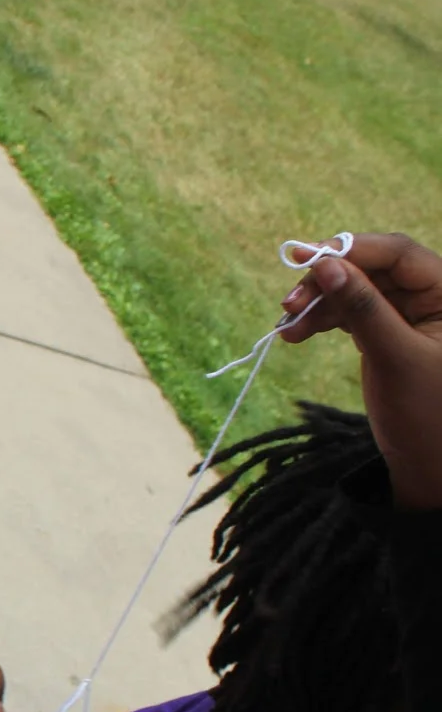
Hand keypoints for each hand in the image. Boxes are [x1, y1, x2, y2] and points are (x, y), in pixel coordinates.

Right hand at [281, 233, 441, 509]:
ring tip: (285, 327)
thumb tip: (327, 264)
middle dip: (327, 280)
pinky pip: (348, 312)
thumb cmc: (426, 414)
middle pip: (370, 268)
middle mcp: (431, 296)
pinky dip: (320, 320)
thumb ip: (362, 307)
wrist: (429, 463)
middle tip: (287, 302)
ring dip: (316, 303)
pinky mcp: (384, 330)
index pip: (399, 254)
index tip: (303, 256)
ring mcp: (406, 313)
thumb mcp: (394, 357)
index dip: (352, 249)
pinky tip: (294, 334)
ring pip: (353, 289)